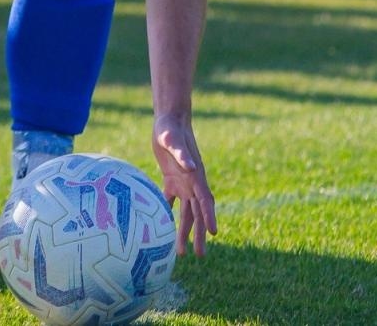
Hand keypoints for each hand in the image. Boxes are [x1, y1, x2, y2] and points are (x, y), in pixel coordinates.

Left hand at [152, 114, 215, 257]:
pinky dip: (169, 213)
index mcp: (196, 175)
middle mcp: (192, 182)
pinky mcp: (171, 179)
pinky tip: (163, 227)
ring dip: (184, 230)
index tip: (213, 234)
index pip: (205, 200)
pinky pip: (171, 200)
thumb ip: (181, 153)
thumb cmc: (170, 129)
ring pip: (185, 212)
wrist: (168, 119)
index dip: (209, 217)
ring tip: (181, 251)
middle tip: (200, 256)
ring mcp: (183, 182)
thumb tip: (193, 167)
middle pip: (197, 213)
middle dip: (198, 234)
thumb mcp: (172, 139)